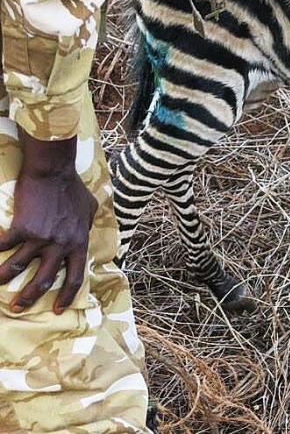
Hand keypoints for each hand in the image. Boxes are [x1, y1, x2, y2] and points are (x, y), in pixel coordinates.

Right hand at [0, 129, 96, 313]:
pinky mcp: (21, 229)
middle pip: (44, 280)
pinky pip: (3, 247)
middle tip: (19, 307)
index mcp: (78, 242)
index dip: (67, 295)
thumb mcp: (89, 208)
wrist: (53, 173)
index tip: (59, 309)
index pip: (75, 277)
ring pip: (18, 268)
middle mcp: (60, 245)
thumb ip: (88, 223)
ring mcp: (40, 238)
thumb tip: (88, 230)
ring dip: (4, 279)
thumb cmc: (72, 188)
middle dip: (30, 297)